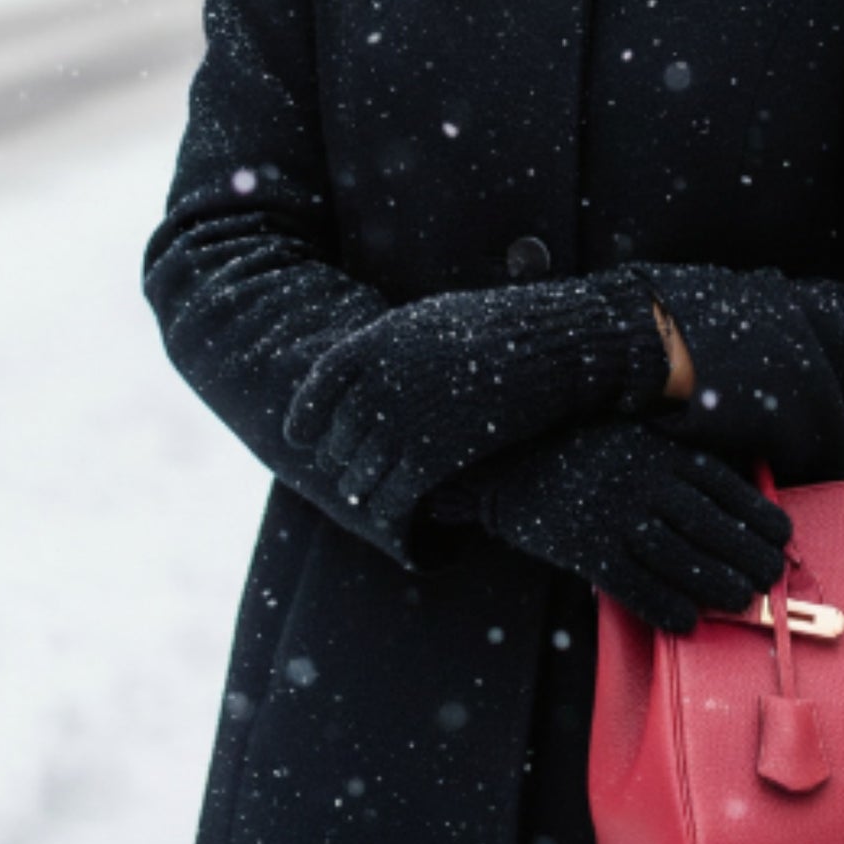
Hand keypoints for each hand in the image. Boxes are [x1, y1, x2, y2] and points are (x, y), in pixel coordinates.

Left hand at [282, 272, 671, 527]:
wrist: (546, 345)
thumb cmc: (492, 329)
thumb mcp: (428, 324)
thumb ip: (386, 352)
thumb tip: (357, 376)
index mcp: (372, 344)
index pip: (317, 388)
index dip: (304, 417)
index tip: (298, 437)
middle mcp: (378, 383)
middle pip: (336, 438)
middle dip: (338, 460)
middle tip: (341, 473)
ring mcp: (403, 421)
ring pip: (358, 474)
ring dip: (359, 490)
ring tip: (365, 498)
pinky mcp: (432, 456)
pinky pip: (393, 496)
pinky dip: (388, 511)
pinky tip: (394, 518)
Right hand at [434, 421, 791, 635]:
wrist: (510, 460)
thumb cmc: (581, 448)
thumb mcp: (634, 435)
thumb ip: (676, 456)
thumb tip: (732, 489)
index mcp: (660, 451)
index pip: (726, 488)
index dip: (760, 517)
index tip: (782, 537)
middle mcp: (644, 482)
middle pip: (712, 528)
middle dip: (749, 557)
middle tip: (769, 577)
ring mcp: (615, 516)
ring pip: (680, 560)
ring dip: (718, 585)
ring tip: (741, 600)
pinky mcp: (587, 549)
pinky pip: (636, 586)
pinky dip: (666, 606)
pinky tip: (687, 619)